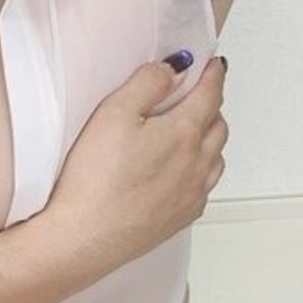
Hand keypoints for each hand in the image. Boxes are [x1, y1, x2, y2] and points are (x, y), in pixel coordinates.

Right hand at [42, 54, 229, 279]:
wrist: (84, 237)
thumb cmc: (94, 179)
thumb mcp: (113, 113)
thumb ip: (147, 83)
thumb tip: (172, 69)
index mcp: (185, 133)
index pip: (211, 94)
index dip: (213, 75)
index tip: (213, 65)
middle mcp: (197, 164)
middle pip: (219, 125)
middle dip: (211, 105)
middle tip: (196, 95)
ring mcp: (192, 194)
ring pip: (217, 158)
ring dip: (210, 139)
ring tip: (191, 132)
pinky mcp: (181, 217)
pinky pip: (205, 187)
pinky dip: (202, 170)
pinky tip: (183, 170)